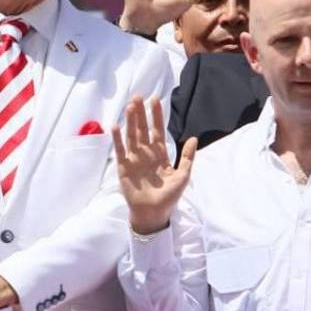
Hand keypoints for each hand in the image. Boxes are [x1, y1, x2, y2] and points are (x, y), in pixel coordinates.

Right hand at [112, 96, 195, 234]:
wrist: (154, 213)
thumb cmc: (169, 196)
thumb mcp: (183, 175)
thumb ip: (188, 157)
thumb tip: (194, 138)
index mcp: (160, 154)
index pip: (157, 130)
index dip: (156, 116)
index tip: (155, 100)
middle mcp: (146, 153)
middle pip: (142, 129)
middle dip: (140, 113)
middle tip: (138, 96)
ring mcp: (134, 159)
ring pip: (132, 136)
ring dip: (130, 121)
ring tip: (130, 106)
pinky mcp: (124, 167)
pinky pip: (120, 150)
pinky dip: (118, 139)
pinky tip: (116, 126)